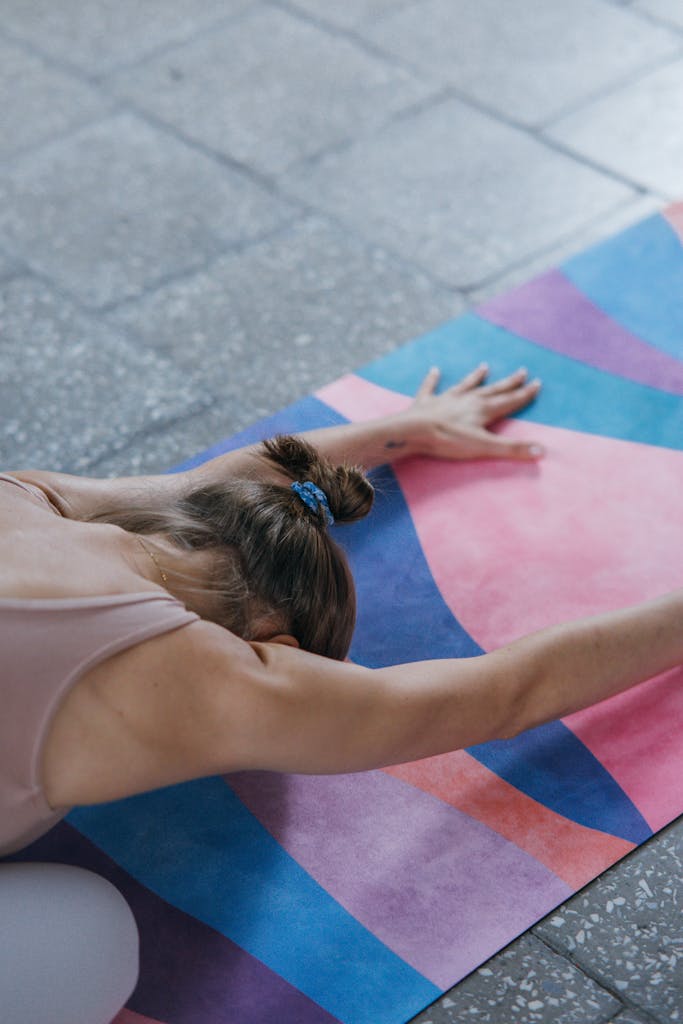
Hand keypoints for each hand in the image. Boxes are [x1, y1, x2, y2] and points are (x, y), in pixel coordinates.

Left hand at [405, 363, 543, 460]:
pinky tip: (434, 370)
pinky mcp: (425, 403)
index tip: (537, 384)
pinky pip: (430, 388)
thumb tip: (543, 451)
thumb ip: (513, 449)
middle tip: (522, 372)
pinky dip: (432, 379)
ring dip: (475, 377)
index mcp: (483, 410)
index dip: (524, 394)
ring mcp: (446, 399)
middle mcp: (467, 400)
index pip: (509, 400)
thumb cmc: (448, 440)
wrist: (413, 431)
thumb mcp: (484, 447)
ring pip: (465, 385)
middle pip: (492, 390)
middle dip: (508, 383)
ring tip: (484, 366)